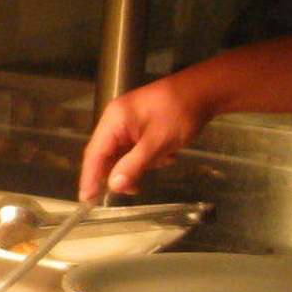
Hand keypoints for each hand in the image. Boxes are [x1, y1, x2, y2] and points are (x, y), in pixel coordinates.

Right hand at [79, 75, 215, 200]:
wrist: (204, 91)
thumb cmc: (180, 114)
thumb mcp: (157, 143)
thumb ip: (133, 165)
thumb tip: (113, 186)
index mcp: (113, 120)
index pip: (94, 154)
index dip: (89, 178)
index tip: (87, 200)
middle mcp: (115, 120)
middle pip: (107, 155)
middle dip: (122, 171)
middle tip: (135, 189)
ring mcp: (127, 122)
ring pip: (123, 154)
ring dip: (141, 163)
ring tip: (163, 159)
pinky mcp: (140, 124)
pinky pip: (135, 148)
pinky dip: (149, 156)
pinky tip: (167, 154)